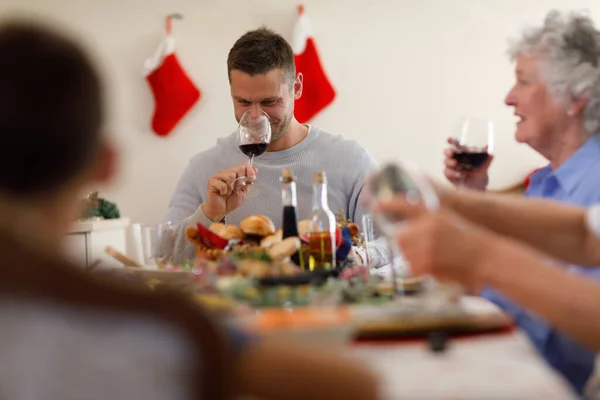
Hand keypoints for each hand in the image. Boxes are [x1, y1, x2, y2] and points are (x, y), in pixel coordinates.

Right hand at [202, 163, 257, 221]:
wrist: (221, 210)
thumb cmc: (230, 201)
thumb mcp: (243, 191)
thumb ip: (248, 181)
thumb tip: (255, 170)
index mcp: (234, 173)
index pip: (243, 165)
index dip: (250, 171)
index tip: (252, 179)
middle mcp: (226, 173)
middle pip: (239, 168)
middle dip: (241, 181)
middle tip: (236, 189)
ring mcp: (218, 176)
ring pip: (231, 175)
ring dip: (232, 187)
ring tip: (228, 192)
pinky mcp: (212, 181)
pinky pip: (223, 184)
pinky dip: (224, 191)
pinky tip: (222, 194)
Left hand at [378, 203, 492, 290]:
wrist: (485, 257)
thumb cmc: (466, 240)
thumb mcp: (445, 221)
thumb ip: (423, 221)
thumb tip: (399, 231)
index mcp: (433, 213)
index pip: (403, 204)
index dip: (387, 204)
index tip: (376, 204)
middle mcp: (428, 227)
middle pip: (398, 235)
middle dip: (402, 242)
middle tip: (415, 246)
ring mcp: (426, 245)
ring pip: (403, 252)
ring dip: (411, 256)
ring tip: (431, 256)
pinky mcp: (426, 263)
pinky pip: (411, 266)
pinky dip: (418, 268)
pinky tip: (434, 265)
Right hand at [444, 137, 492, 190]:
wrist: (477, 193)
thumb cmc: (480, 180)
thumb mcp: (484, 170)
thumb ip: (486, 162)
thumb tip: (491, 154)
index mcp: (464, 156)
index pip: (457, 146)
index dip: (452, 141)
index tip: (449, 139)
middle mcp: (457, 161)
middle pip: (448, 153)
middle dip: (448, 151)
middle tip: (451, 153)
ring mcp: (452, 169)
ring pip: (446, 161)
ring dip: (449, 161)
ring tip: (455, 164)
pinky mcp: (450, 177)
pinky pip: (447, 172)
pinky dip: (451, 172)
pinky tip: (458, 175)